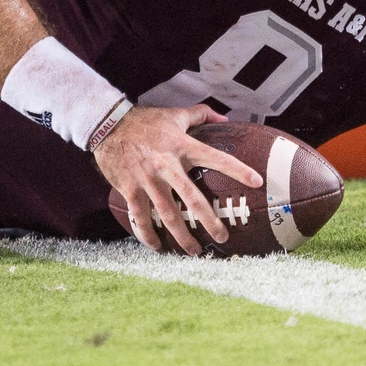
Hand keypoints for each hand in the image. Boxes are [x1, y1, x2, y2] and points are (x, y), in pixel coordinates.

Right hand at [93, 104, 261, 255]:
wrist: (107, 124)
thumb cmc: (144, 121)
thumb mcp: (174, 114)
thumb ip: (201, 115)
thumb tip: (225, 119)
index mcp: (182, 146)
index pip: (215, 158)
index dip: (237, 169)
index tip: (257, 181)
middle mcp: (167, 165)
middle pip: (192, 198)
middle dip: (209, 220)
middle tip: (223, 237)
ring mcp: (148, 180)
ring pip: (168, 214)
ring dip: (182, 236)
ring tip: (195, 251)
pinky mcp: (130, 189)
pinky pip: (140, 217)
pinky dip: (148, 235)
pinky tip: (158, 247)